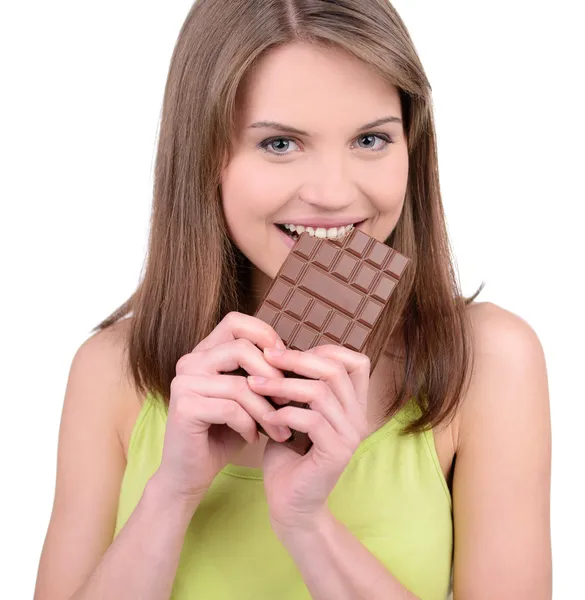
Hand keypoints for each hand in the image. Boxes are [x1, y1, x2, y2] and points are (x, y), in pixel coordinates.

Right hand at [155, 312, 291, 508]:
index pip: (236, 322)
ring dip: (266, 410)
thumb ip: (261, 374)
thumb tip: (295, 357)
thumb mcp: (246, 397)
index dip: (265, 336)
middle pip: (241, 349)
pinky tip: (252, 438)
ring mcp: (183, 382)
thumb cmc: (223, 432)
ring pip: (240, 384)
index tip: (285, 364)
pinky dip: (248, 425)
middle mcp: (190, 361)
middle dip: (272, 376)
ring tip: (278, 429)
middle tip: (288, 401)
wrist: (190, 474)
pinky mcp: (183, 407)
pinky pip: (230, 409)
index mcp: (204, 352)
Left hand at [247, 344, 370, 536]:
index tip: (286, 353)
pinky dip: (284, 414)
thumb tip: (277, 351)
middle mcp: (359, 417)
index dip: (322, 350)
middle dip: (296, 359)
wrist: (290, 505)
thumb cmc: (287, 455)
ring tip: (255, 385)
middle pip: (335, 369)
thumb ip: (295, 386)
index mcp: (353, 404)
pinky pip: (312, 420)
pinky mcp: (336, 453)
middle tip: (265, 357)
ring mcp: (350, 435)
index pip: (355, 361)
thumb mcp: (293, 412)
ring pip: (320, 392)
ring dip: (282, 385)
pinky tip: (266, 418)